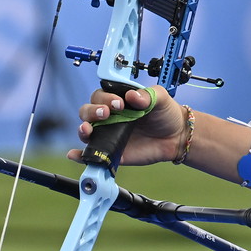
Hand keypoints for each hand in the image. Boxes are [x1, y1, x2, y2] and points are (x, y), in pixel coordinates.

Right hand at [67, 85, 185, 165]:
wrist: (176, 137)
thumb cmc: (165, 114)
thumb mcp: (160, 98)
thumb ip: (148, 95)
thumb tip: (133, 96)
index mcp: (118, 100)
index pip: (100, 95)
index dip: (105, 98)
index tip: (119, 103)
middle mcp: (110, 117)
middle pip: (88, 111)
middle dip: (92, 111)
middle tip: (107, 113)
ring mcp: (108, 134)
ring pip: (86, 130)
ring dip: (83, 129)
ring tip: (88, 129)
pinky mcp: (111, 152)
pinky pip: (91, 154)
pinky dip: (79, 155)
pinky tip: (75, 154)